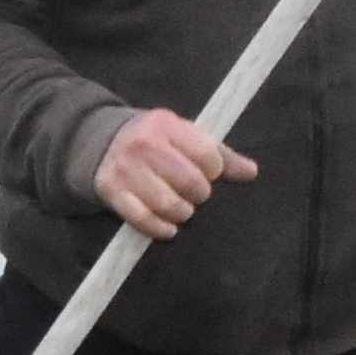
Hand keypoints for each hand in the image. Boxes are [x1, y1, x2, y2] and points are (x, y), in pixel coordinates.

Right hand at [92, 107, 257, 236]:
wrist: (104, 141)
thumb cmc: (157, 141)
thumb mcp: (185, 137)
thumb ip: (220, 154)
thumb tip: (251, 172)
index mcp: (166, 124)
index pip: (205, 154)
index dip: (214, 171)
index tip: (209, 175)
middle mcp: (143, 144)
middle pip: (189, 181)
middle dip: (199, 195)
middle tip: (195, 195)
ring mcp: (125, 168)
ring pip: (167, 203)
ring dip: (182, 213)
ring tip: (183, 210)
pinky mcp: (111, 190)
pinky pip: (142, 219)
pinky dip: (160, 229)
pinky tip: (169, 229)